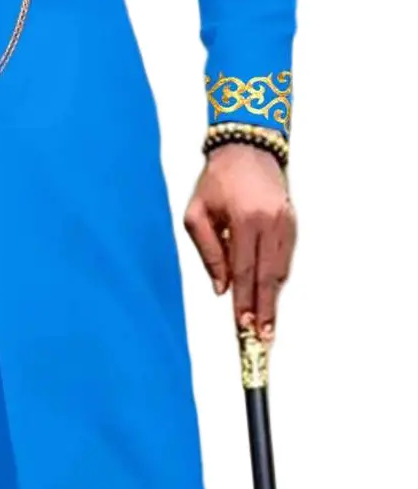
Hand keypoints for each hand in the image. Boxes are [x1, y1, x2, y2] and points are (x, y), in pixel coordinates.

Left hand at [184, 144, 295, 340]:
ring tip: (267, 326)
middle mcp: (269, 222)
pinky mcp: (293, 222)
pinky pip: (286, 257)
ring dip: (273, 299)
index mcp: (243, 219)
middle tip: (262, 338)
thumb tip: (221, 289)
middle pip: (267, 276)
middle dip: (265, 310)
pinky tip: (272, 295)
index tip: (244, 326)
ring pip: (281, 270)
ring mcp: (285, 222)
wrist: (246, 149)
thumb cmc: (216, 180)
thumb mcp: (196, 212)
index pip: (243, 270)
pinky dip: (279, 278)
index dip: (244, 301)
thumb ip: (208, 251)